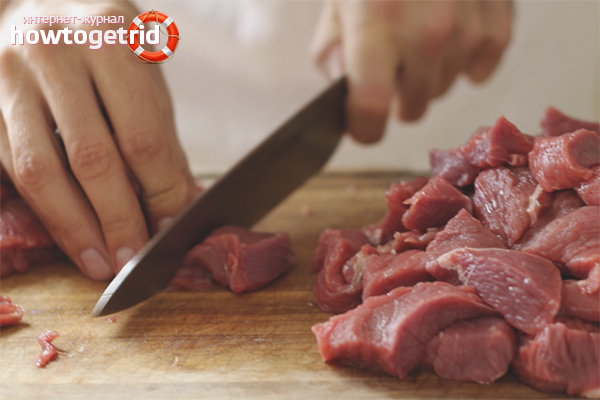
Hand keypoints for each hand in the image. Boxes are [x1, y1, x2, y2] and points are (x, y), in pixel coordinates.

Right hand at [0, 1, 197, 279]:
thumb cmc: (102, 42)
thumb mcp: (144, 72)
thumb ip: (161, 135)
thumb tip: (181, 201)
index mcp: (111, 40)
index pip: (142, 137)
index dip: (160, 192)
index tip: (171, 226)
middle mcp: (55, 53)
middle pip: (92, 159)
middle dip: (118, 220)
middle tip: (135, 260)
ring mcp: (9, 76)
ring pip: (42, 170)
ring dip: (75, 228)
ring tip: (100, 263)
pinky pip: (11, 167)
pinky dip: (43, 209)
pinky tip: (67, 232)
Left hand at [311, 0, 512, 142]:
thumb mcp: (336, 3)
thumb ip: (332, 53)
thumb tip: (347, 92)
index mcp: (376, 27)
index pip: (369, 111)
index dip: (362, 128)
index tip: (361, 127)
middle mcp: (426, 32)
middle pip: (412, 109)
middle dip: (396, 97)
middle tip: (390, 68)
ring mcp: (467, 25)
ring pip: (444, 89)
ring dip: (428, 76)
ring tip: (417, 38)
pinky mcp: (498, 17)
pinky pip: (481, 69)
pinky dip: (466, 61)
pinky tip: (451, 38)